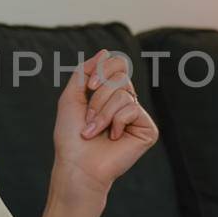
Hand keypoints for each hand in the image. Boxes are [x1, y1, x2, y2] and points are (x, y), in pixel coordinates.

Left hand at [51, 49, 158, 199]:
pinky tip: (113, 138)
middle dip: (98, 96)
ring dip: (102, 113)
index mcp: (110, 93)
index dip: (103, 69)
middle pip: (120, 75)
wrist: (77, 165)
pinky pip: (132, 108)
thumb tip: (106, 51)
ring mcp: (137, 116)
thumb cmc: (71, 136)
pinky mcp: (147, 129)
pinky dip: (116, 122)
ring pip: (123, 93)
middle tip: (89, 118)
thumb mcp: (72, 97)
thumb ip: (85, 72)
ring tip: (95, 132)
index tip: (88, 88)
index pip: (117, 63)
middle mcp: (126, 102)